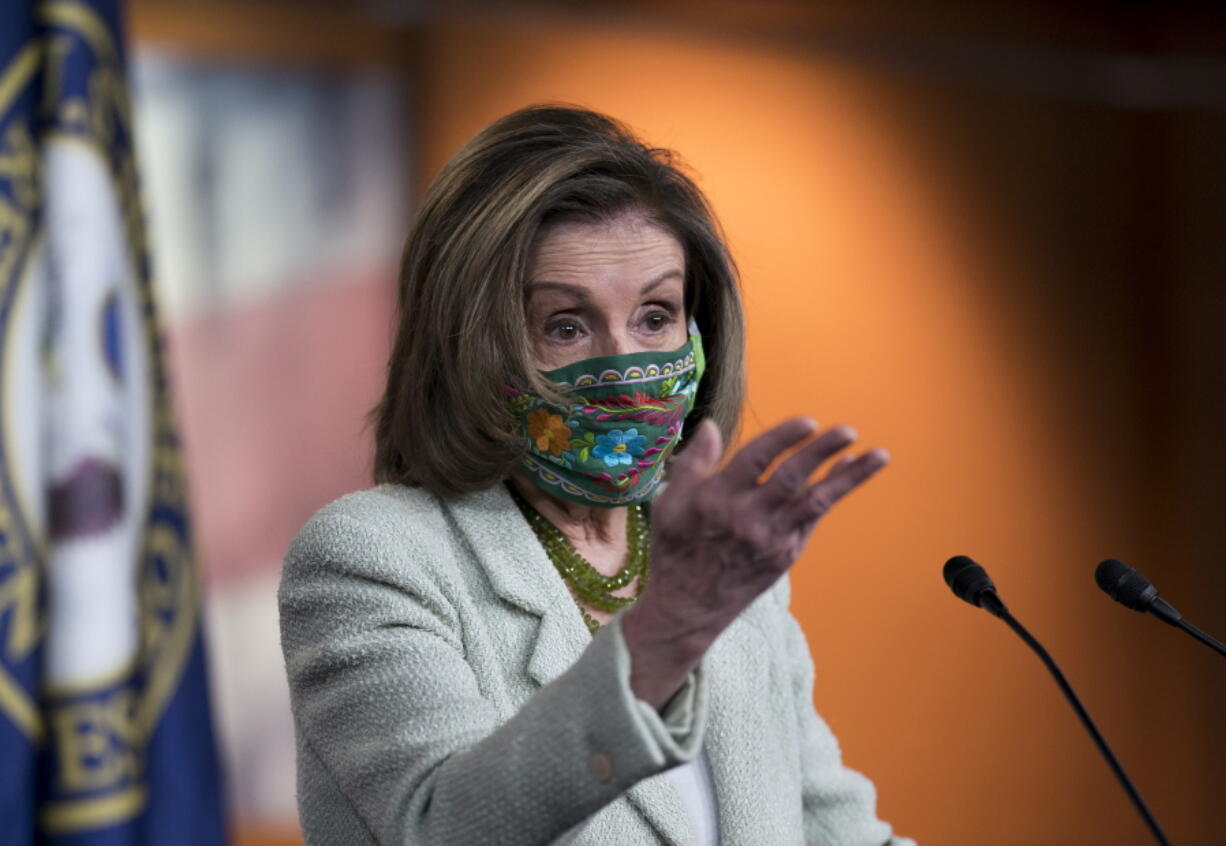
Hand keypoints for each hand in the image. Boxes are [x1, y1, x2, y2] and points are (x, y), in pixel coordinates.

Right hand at [635, 417, 888, 644]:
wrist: (688, 606)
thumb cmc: (676, 548)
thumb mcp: (670, 502)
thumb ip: (694, 462)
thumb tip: (711, 425)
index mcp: (716, 500)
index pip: (755, 461)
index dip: (782, 439)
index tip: (808, 422)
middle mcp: (748, 518)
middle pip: (790, 478)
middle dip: (821, 452)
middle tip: (848, 431)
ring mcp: (771, 539)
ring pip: (815, 501)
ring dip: (848, 477)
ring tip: (878, 454)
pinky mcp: (786, 554)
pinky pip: (814, 518)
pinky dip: (833, 493)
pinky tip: (848, 472)